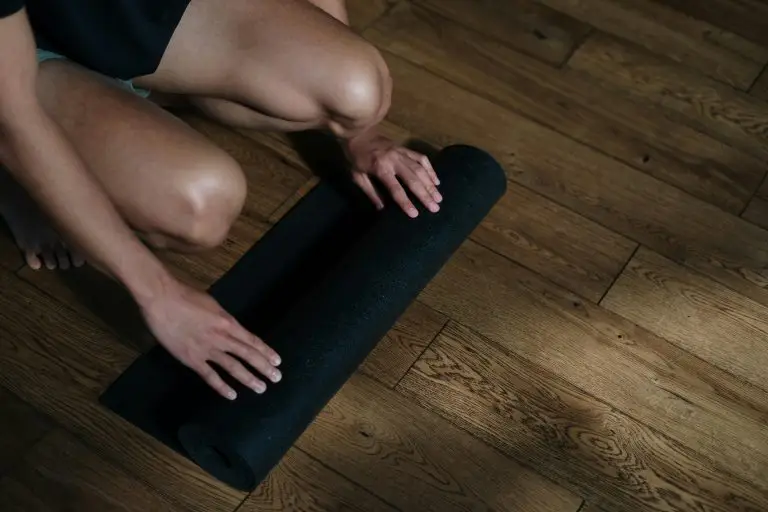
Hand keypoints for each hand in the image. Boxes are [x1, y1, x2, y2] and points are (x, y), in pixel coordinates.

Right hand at [140, 278, 281, 399]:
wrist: (162, 300)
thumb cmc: (186, 296)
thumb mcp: (213, 304)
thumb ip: (224, 319)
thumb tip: (232, 329)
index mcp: (228, 322)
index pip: (252, 340)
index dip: (265, 352)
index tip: (277, 361)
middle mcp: (222, 337)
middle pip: (248, 354)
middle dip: (264, 367)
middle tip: (277, 378)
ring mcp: (207, 349)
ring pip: (233, 367)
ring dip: (249, 378)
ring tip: (261, 388)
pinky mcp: (191, 359)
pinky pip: (210, 376)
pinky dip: (222, 387)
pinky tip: (232, 395)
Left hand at [346, 133, 441, 217]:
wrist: (358, 133)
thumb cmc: (355, 157)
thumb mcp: (357, 177)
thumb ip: (371, 192)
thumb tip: (382, 209)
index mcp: (380, 168)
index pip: (395, 189)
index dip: (405, 202)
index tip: (415, 214)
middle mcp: (394, 160)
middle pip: (413, 179)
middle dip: (425, 194)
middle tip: (435, 207)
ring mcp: (401, 153)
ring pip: (420, 169)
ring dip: (431, 184)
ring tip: (438, 197)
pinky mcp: (405, 148)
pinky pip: (421, 158)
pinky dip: (430, 169)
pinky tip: (436, 180)